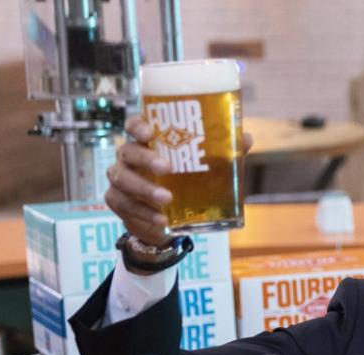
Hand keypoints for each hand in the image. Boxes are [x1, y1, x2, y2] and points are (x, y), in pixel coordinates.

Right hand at [105, 116, 253, 246]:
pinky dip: (143, 213)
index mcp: (147, 142)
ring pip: (122, 179)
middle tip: (167, 168)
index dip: (137, 125)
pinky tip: (161, 219)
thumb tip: (247, 138)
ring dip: (144, 189)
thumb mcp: (204, 167)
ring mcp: (120, 179)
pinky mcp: (117, 201)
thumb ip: (222, 152)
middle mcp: (129, 157)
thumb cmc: (185, 183)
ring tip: (166, 200)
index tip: (147, 131)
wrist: (168, 220)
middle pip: (128, 151)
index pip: (134, 125)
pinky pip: (124, 205)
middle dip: (146, 159)